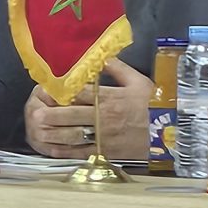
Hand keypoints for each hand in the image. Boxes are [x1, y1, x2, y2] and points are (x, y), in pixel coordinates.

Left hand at [26, 59, 150, 160]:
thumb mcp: (138, 81)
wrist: (171, 131)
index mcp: (109, 97)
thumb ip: (117, 68)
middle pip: (71, 114)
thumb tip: (100, 56)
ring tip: (38, 130)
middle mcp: (103, 117)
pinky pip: (82, 151)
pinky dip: (66, 151)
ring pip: (73, 134)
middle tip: (35, 113)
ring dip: (54, 133)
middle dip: (51, 113)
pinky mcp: (106, 151)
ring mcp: (104, 136)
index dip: (60, 92)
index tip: (46, 90)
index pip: (79, 93)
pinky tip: (54, 149)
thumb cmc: (154, 104)